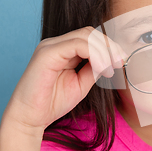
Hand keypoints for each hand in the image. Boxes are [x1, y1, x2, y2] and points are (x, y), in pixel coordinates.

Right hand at [1, 26, 127, 133]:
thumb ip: (94, 69)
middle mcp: (55, 44)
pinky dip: (95, 54)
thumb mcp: (82, 83)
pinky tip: (101, 68)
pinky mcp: (47, 53)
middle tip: (120, 63)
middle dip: (110, 46)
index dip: (109, 46)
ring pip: (85, 35)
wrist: (30, 118)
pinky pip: (77, 45)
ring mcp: (50, 46)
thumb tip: (110, 60)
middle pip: (90, 32)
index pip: (90, 37)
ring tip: (110, 69)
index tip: (121, 61)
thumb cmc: (53, 102)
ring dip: (104, 51)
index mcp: (62, 49)